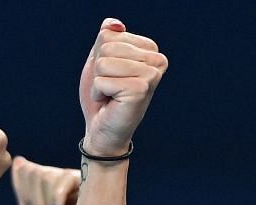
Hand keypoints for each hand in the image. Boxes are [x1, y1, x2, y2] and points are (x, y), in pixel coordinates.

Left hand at [10, 156, 81, 204]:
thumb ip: (23, 197)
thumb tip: (19, 160)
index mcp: (47, 190)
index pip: (25, 171)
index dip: (25, 194)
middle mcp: (62, 181)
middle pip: (33, 172)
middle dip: (34, 204)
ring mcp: (76, 181)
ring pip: (45, 176)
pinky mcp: (90, 182)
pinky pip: (62, 182)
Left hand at [78, 20, 166, 157]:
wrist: (102, 130)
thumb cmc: (103, 96)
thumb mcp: (100, 59)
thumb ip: (107, 37)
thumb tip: (115, 24)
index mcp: (149, 48)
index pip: (109, 33)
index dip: (100, 56)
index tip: (111, 75)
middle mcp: (156, 59)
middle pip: (106, 46)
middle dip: (99, 69)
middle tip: (110, 88)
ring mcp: (151, 75)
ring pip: (103, 62)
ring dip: (98, 82)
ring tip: (111, 95)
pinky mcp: (141, 89)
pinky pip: (102, 80)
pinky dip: (99, 93)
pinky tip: (111, 102)